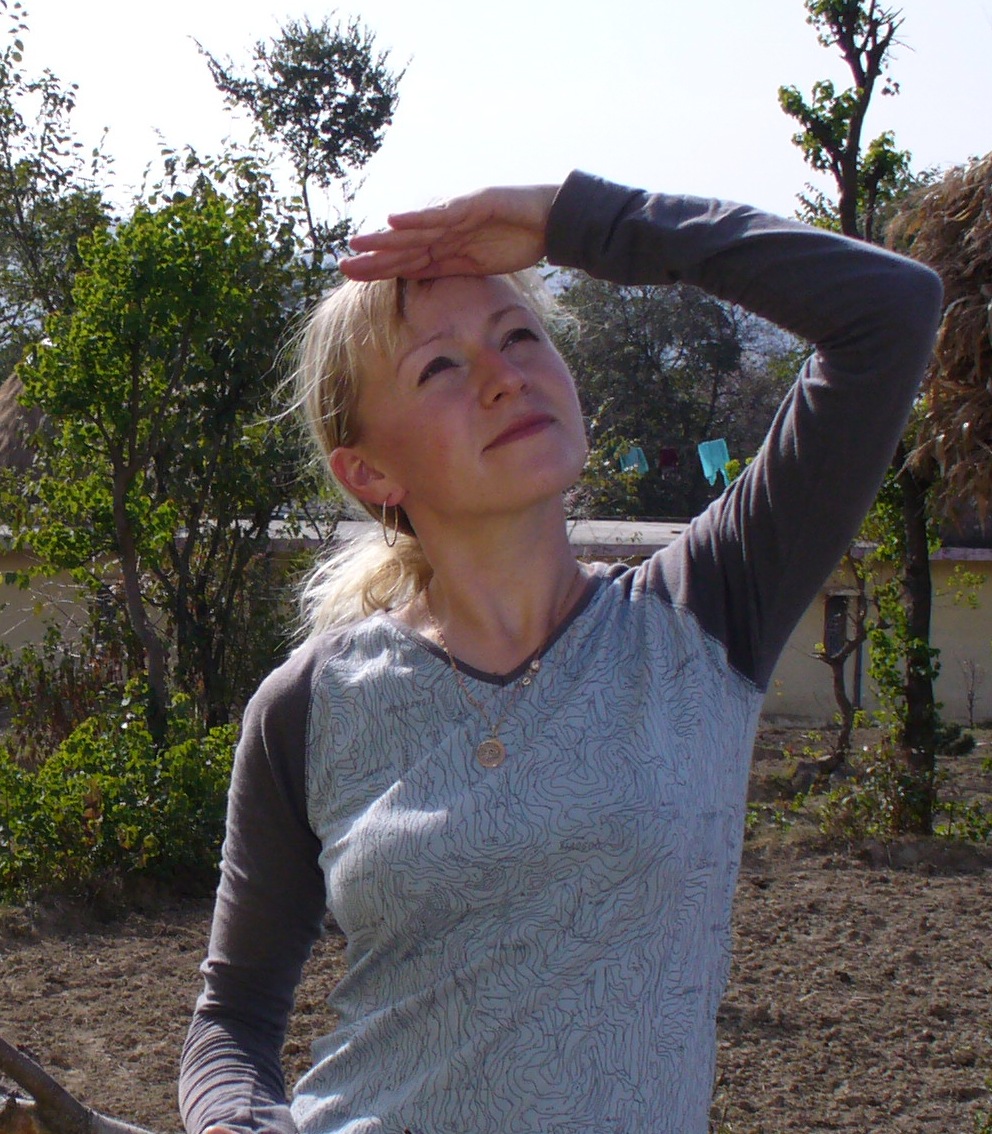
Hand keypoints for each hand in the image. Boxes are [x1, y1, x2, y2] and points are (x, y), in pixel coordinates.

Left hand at [339, 184, 559, 280]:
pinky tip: (393, 220)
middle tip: (342, 265)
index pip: (406, 261)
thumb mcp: (478, 265)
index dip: (379, 269)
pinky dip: (417, 217)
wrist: (550, 221)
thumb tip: (418, 279)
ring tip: (358, 243)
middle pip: (403, 246)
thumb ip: (449, 269)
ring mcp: (456, 216)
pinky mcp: (472, 204)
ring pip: (415, 230)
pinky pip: (441, 214)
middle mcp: (444, 231)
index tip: (352, 277)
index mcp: (445, 249)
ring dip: (385, 237)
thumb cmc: (518, 241)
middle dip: (373, 257)